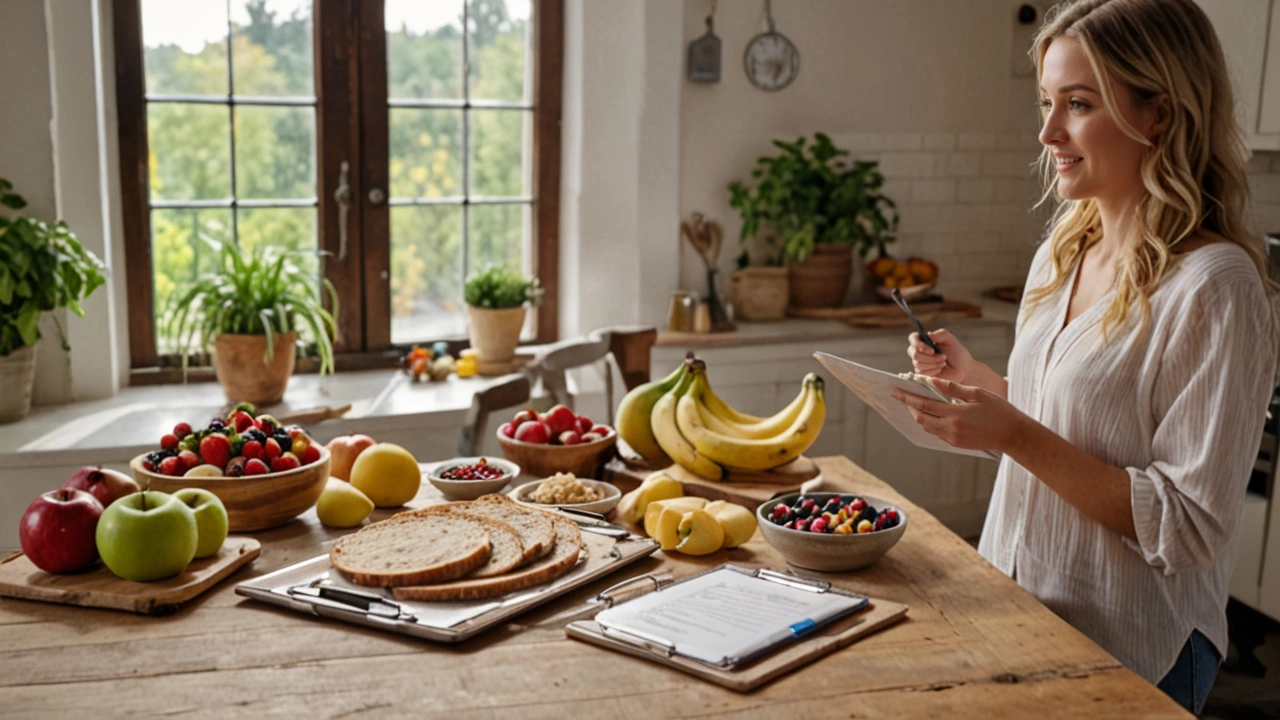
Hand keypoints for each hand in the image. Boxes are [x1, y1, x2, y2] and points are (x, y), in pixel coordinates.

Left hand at [891, 377, 1027, 452]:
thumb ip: (952, 388)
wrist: (1013, 434)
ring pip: (927, 427)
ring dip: (919, 415)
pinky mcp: (957, 444)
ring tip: (915, 403)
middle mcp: (951, 429)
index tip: (895, 391)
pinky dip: (930, 423)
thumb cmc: (998, 410)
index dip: (907, 398)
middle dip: (909, 407)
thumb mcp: (977, 394)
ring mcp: (953, 438)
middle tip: (902, 396)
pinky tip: (931, 414)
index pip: (924, 405)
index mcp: (955, 414)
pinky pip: (937, 433)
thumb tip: (931, 381)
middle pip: (921, 417)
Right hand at [907, 328, 972, 383]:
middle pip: (914, 353)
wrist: (963, 369)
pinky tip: (940, 369)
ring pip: (918, 364)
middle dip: (930, 357)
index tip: (932, 350)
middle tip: (943, 357)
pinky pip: (921, 372)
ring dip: (933, 363)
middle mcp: (919, 351)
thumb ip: (941, 334)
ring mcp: (920, 362)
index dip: (919, 344)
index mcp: (924, 340)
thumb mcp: (951, 340)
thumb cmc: (957, 353)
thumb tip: (928, 334)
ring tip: (943, 363)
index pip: (913, 338)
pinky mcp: (922, 373)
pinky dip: (933, 370)